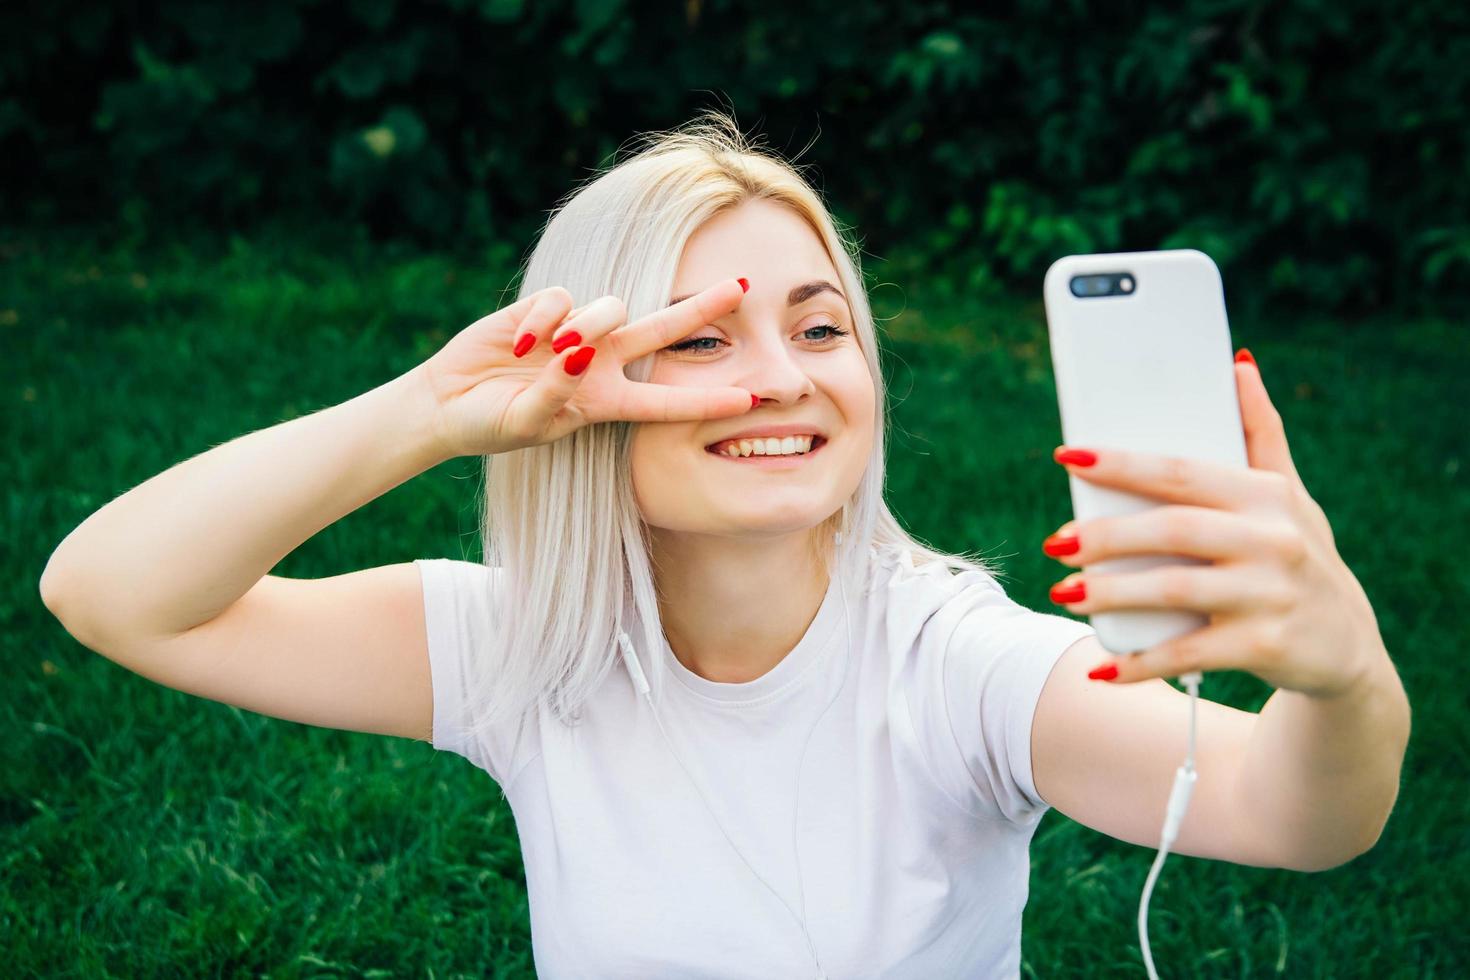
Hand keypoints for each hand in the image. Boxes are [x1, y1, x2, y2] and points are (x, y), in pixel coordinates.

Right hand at [418, 279, 755, 457]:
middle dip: (702, 308)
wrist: (448, 405)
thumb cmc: (491, 425)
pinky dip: (545, 318)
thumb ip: (556, 392)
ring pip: (612, 308)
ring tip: (557, 350)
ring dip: (591, 325)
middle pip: (664, 330)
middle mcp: (601, 364)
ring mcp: (575, 333)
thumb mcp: (526, 422)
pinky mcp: (545, 309)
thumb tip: (580, 354)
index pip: (666, 402)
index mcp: (606, 402)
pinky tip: (519, 342)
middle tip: (744, 288)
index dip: (707, 400)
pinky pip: (563, 298)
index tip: (750, 399)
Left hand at [1041, 349, 1386, 698]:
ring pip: (1174, 589)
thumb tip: (1237, 364)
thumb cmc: (1300, 557)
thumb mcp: (1290, 496)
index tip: (1067, 456)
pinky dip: (1139, 661)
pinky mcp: (1265, 646)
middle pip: (1171, 529)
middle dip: (1104, 536)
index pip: (1181, 471)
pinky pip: (1187, 653)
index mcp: (1266, 495)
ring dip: (1111, 594)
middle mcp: (1273, 539)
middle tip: (1054, 545)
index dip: (1121, 463)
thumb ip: (1259, 433)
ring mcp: (1270, 594)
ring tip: (1063, 593)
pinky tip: (1100, 667)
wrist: (1348, 650)